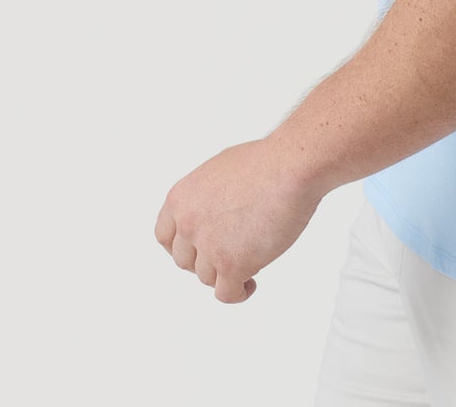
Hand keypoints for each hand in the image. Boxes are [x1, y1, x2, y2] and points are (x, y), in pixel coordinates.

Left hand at [154, 137, 321, 302]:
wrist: (290, 168)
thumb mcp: (221, 170)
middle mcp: (188, 223)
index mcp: (182, 198)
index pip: (165, 236)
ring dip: (226, 274)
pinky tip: (250, 284)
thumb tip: (213, 213)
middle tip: (228, 255)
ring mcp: (208, 246)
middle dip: (205, 261)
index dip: (182, 247)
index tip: (196, 251)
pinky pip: (227, 293)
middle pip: (185, 261)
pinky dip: (238, 292)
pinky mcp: (231, 264)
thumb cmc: (266, 162)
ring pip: (207, 278)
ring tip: (250, 261)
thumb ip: (207, 196)